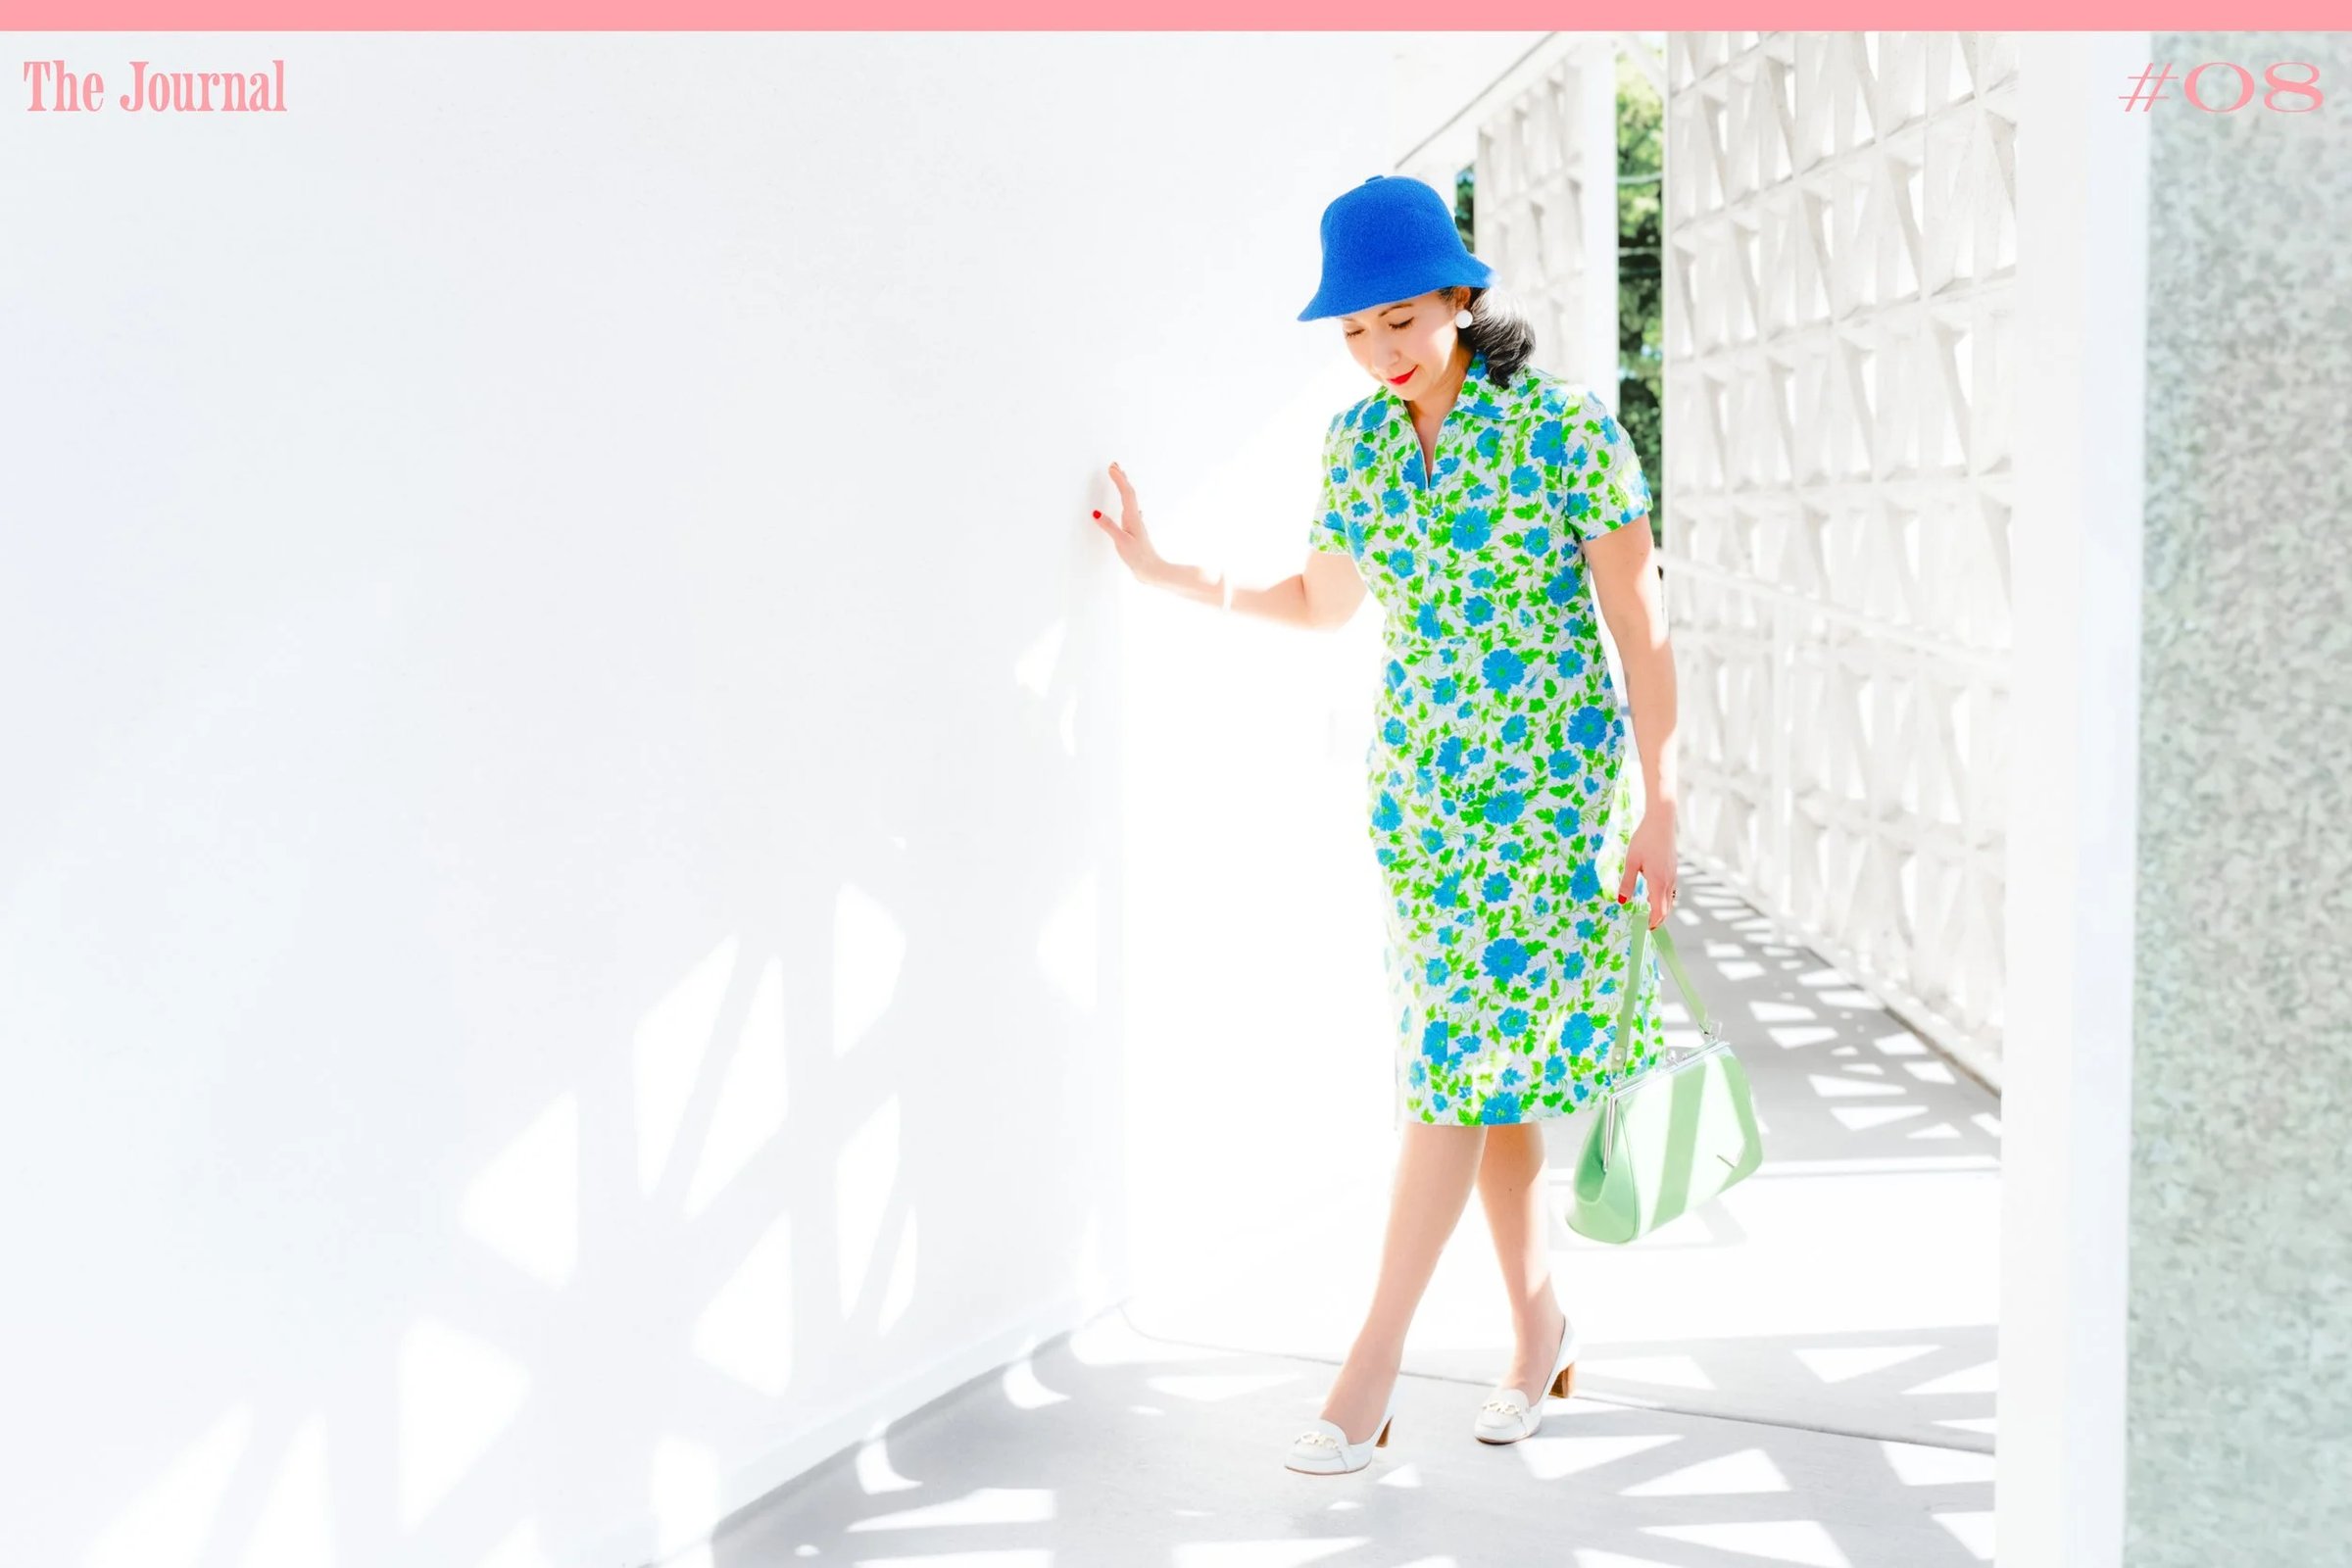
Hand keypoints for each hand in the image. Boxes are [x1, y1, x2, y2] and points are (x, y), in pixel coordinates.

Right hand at [1088, 461, 1168, 584]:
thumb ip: (1109, 527)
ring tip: (1120, 479)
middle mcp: (1136, 518)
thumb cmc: (1139, 558)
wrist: (1153, 571)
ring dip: (1124, 488)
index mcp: (1132, 518)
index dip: (1119, 479)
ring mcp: (1137, 525)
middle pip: (1129, 493)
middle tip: (1114, 465)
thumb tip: (1096, 513)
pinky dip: (1128, 505)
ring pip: (1130, 501)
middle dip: (1122, 478)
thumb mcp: (1121, 542)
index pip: (1126, 493)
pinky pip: (1131, 513)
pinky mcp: (1136, 533)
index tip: (1111, 467)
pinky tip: (1131, 509)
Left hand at [1616, 806, 1677, 929]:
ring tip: (1650, 914)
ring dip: (1661, 909)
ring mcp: (1673, 875)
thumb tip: (1621, 901)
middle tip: (1647, 927)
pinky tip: (1654, 894)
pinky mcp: (1673, 869)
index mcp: (1658, 881)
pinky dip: (1663, 898)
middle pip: (1666, 908)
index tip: (1645, 930)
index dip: (1653, 922)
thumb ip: (1627, 883)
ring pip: (1669, 899)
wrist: (1662, 821)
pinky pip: (1670, 889)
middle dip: (1658, 919)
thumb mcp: (1631, 861)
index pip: (1658, 910)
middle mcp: (1668, 881)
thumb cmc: (1644, 839)